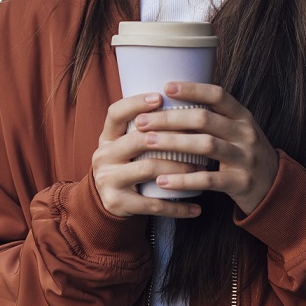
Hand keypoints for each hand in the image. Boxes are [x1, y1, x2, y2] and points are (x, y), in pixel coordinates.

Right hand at [91, 92, 203, 219]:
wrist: (107, 202)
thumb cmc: (128, 165)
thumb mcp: (126, 144)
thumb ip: (144, 127)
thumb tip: (184, 99)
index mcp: (106, 137)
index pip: (116, 112)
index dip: (136, 103)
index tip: (160, 97)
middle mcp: (103, 156)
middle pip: (137, 140)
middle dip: (171, 138)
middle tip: (199, 138)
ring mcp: (108, 180)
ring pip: (148, 169)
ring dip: (179, 169)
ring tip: (202, 169)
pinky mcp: (118, 203)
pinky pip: (153, 204)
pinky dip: (177, 206)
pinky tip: (196, 208)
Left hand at [132, 82, 278, 215]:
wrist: (275, 189)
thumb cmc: (245, 155)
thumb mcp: (238, 131)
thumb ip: (213, 117)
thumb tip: (171, 101)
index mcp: (242, 116)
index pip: (217, 95)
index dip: (192, 89)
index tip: (166, 86)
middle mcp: (245, 133)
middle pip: (204, 119)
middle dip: (170, 118)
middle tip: (142, 121)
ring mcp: (245, 158)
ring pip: (205, 145)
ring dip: (172, 143)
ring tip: (147, 142)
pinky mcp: (240, 183)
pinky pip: (208, 179)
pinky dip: (183, 179)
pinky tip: (162, 180)